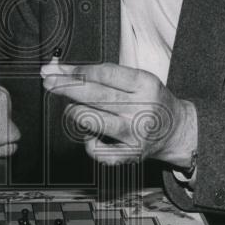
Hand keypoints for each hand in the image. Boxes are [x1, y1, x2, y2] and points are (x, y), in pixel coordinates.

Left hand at [40, 60, 197, 165]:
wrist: (176, 131)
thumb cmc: (149, 100)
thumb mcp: (137, 80)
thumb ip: (103, 76)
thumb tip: (61, 70)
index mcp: (145, 84)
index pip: (106, 73)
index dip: (79, 71)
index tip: (59, 69)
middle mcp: (142, 108)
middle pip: (97, 95)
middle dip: (67, 87)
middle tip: (48, 82)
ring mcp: (137, 133)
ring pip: (96, 121)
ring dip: (75, 112)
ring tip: (69, 108)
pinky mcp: (132, 154)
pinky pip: (100, 151)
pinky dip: (89, 143)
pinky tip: (89, 135)